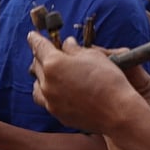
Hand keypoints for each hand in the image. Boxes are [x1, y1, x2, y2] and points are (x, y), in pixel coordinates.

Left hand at [29, 33, 148, 134]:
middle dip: (42, 56)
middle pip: (37, 65)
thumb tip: (66, 44)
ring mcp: (51, 101)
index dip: (35, 38)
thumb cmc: (107, 80)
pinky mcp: (58, 114)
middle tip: (50, 52)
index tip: (32, 35)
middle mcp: (47, 82)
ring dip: (42, 77)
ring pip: (38, 85)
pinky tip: (59, 91)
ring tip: (51, 74)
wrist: (117, 112)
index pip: (39, 46)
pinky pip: (46, 101)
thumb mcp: (92, 55)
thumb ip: (74, 48)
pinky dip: (49, 93)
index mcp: (54, 63)